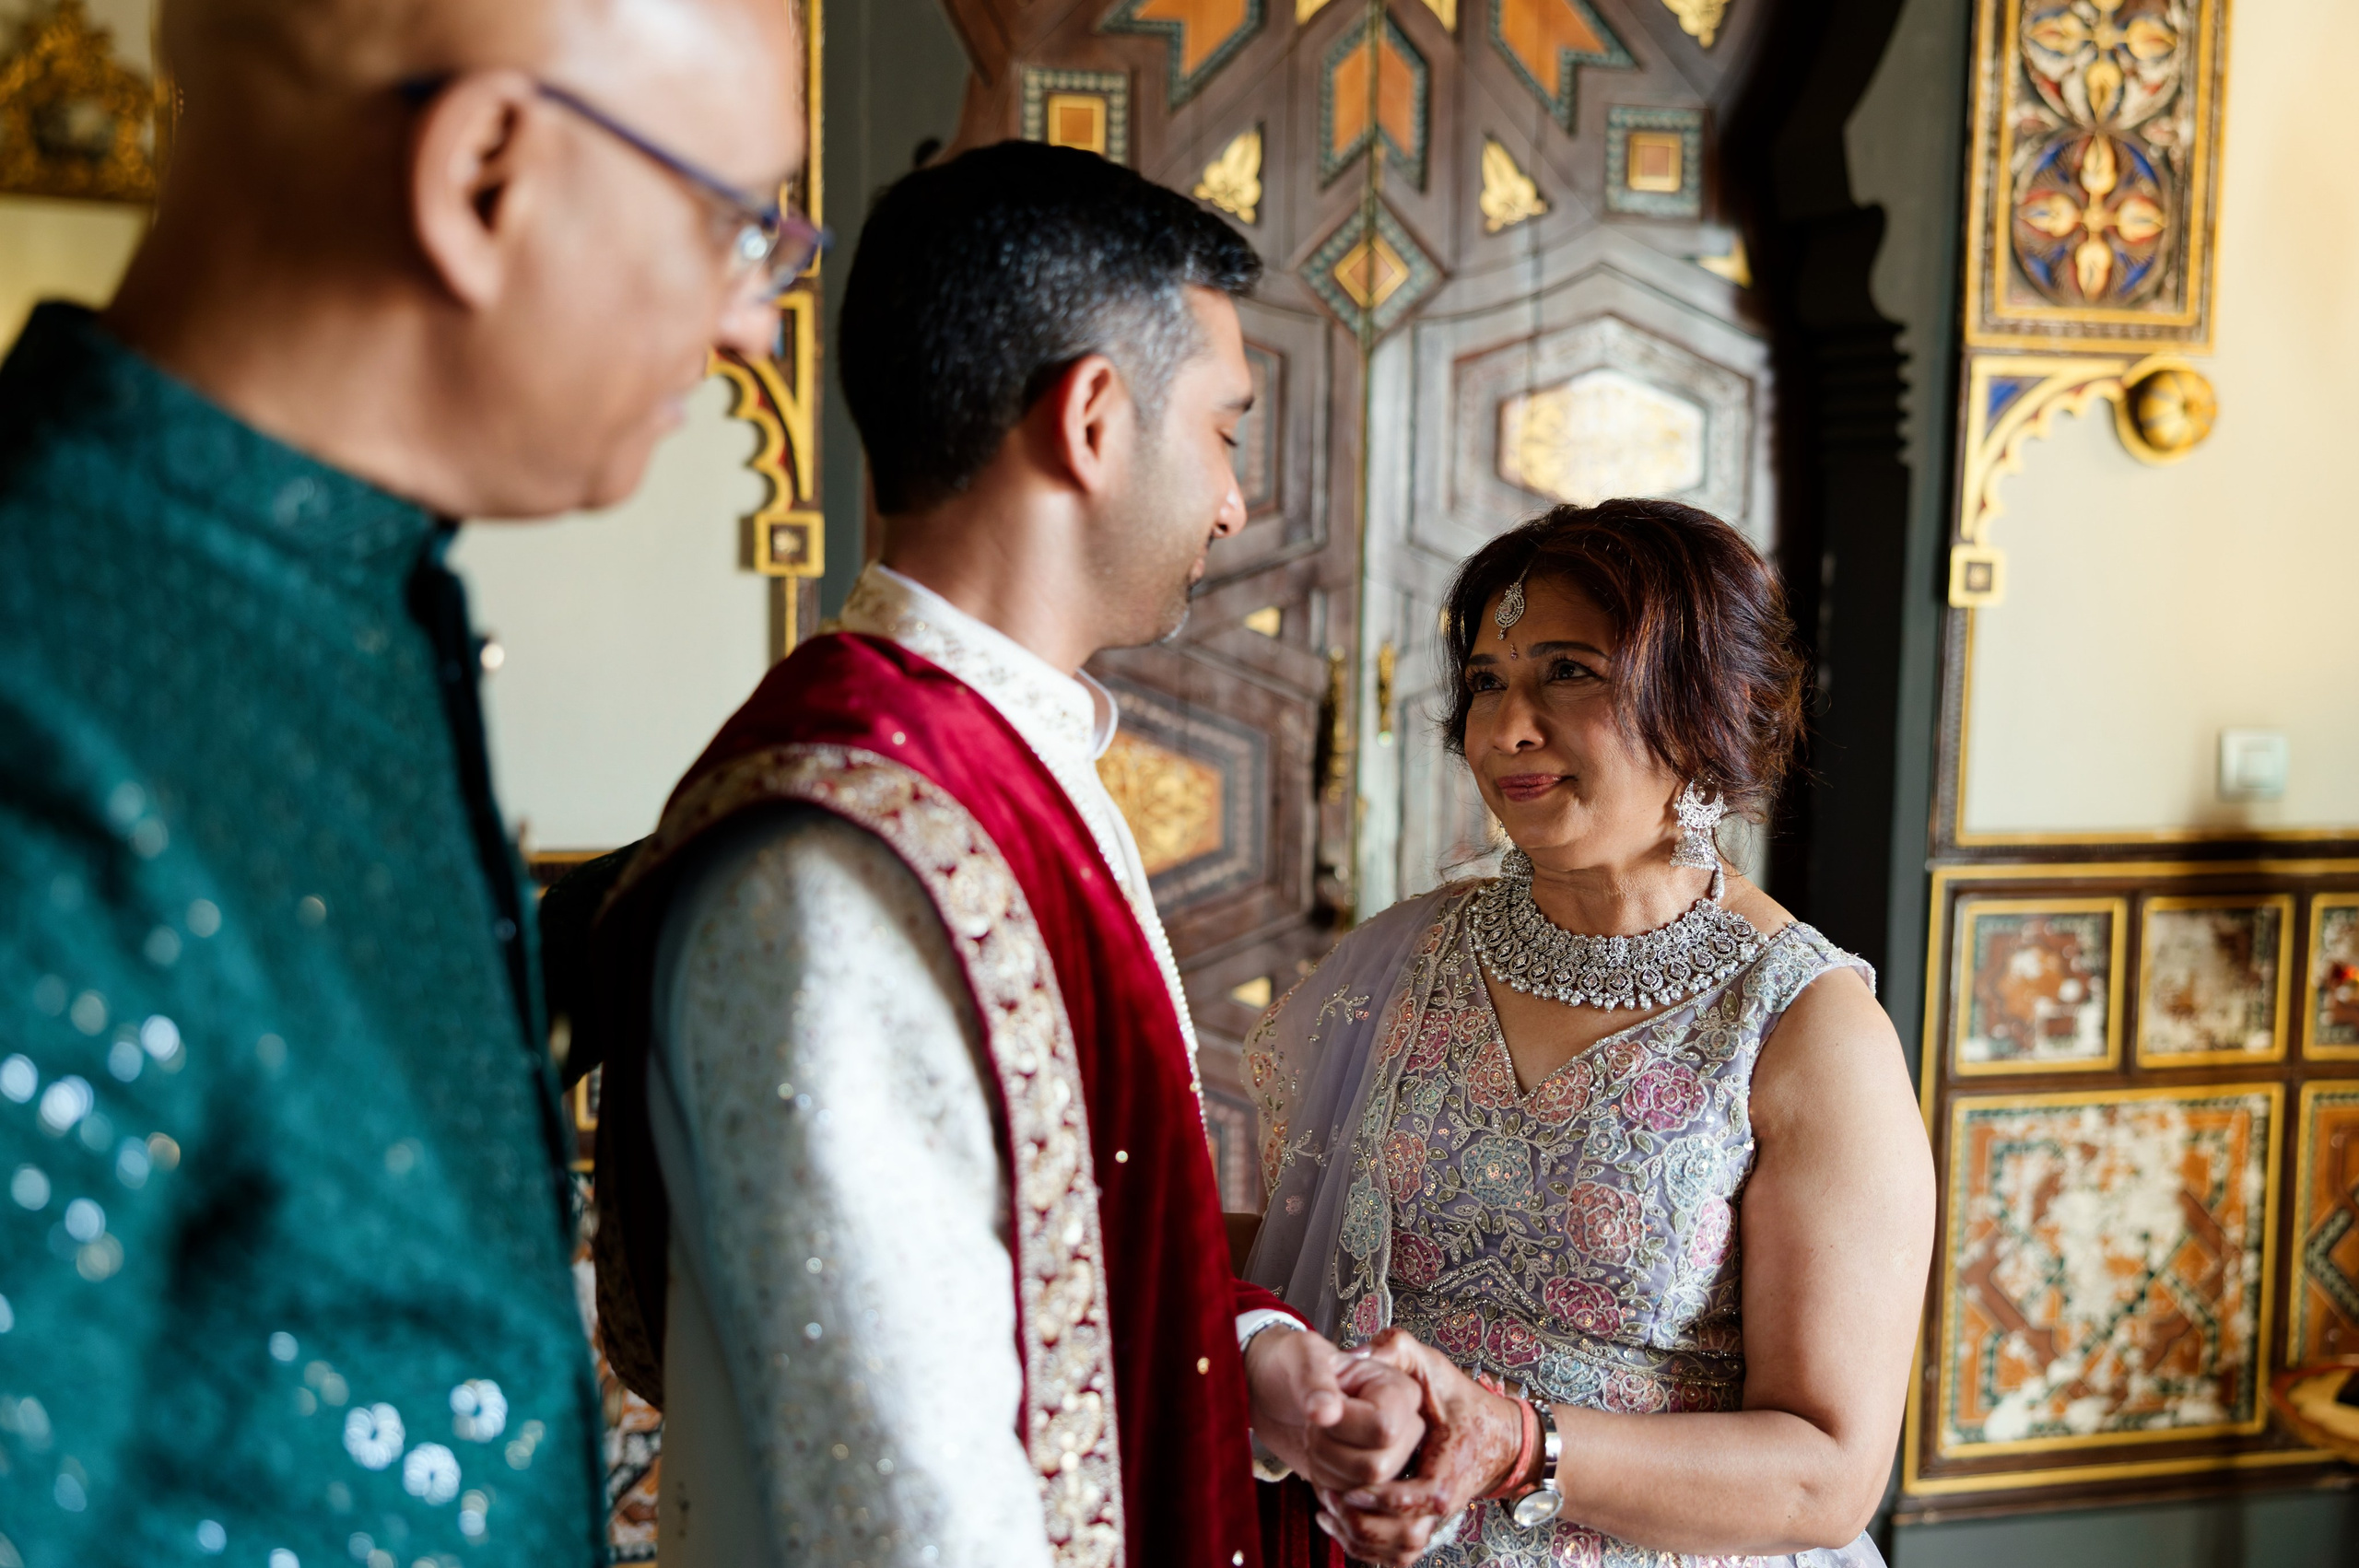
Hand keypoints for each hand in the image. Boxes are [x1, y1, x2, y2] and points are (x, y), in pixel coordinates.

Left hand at [1244, 1325, 1423, 1492]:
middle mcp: (1408, 1430)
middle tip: (1313, 1428)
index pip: (1383, 1429)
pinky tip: (1319, 1476)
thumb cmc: (1294, 1365)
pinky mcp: (1378, 1491)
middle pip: (1376, 1469)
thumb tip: (1326, 1413)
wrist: (1280, 1392)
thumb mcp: (1300, 1357)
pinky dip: (1329, 1502)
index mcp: (1401, 1391)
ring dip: (1325, 1475)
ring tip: (1317, 1446)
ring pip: (1365, 1498)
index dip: (1341, 1428)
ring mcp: (1396, 1463)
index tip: (1321, 1407)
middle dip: (1327, 1452)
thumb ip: (1313, 1380)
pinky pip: (1362, 1520)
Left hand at [1315, 1328, 1531, 1564]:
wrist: (1496, 1437)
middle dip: (1360, 1522)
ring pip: (1397, 1552)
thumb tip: (1361, 1352)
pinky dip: (1364, 1547)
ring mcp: (1433, 1519)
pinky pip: (1395, 1555)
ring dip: (1358, 1538)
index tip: (1350, 1488)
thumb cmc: (1461, 1402)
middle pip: (1403, 1537)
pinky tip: (1335, 1521)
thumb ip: (1398, 1350)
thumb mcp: (1432, 1366)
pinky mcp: (1424, 1526)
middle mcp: (1442, 1504)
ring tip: (1328, 1509)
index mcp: (1447, 1471)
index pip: (1419, 1500)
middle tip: (1330, 1497)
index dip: (1382, 1498)